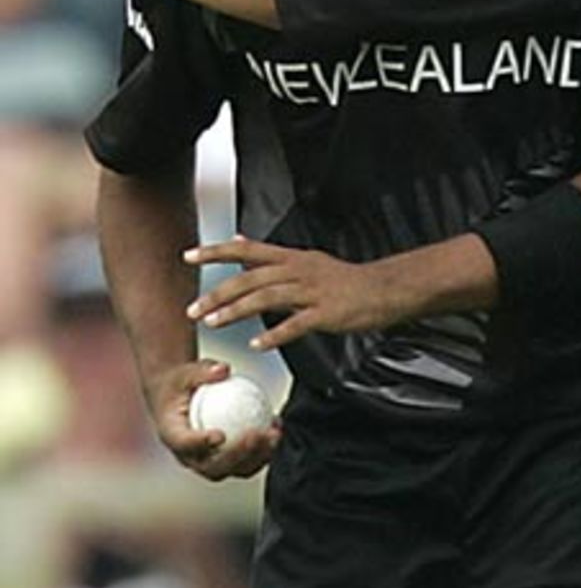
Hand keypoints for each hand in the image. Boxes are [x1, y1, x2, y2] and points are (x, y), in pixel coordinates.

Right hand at [146, 358, 280, 481]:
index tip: (219, 435)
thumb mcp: (186, 373)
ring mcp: (208, 463)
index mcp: (172, 436)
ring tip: (274, 435)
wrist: (179, 399)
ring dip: (258, 456)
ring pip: (235, 469)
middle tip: (256, 435)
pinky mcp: (226, 462)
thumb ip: (202, 372)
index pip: (184, 444)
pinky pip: (248, 461)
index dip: (200, 443)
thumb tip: (223, 370)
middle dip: (238, 455)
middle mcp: (189, 457)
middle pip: (213, 467)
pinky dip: (264, 450)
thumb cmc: (179, 384)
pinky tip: (277, 428)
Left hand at [184, 236, 392, 350]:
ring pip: (267, 298)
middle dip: (218, 293)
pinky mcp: (326, 313)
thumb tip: (239, 243)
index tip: (188, 256)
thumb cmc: (346, 280)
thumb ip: (271, 256)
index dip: (216, 251)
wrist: (386, 289)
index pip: (246, 249)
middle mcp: (297, 270)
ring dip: (236, 311)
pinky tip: (257, 345)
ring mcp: (312, 291)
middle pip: (250, 278)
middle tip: (193, 310)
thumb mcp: (306, 259)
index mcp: (291, 258)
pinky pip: (296, 325)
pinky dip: (274, 335)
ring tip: (214, 324)